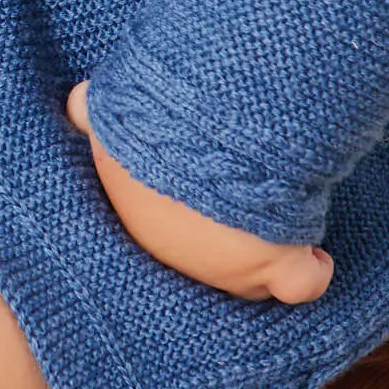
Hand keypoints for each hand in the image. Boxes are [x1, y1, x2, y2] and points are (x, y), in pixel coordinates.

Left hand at [66, 82, 332, 303]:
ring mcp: (226, 267)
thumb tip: (75, 104)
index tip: (191, 195)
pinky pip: (302, 283)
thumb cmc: (156, 111)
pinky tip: (313, 254)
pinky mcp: (276, 263)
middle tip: (234, 208)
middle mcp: (176, 255)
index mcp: (135, 219)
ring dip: (263, 249)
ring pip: (248, 281)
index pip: (152, 233)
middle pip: (200, 263)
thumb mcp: (111, 108)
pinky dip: (311, 269)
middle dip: (217, 238)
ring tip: (274, 222)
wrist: (206, 122)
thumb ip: (91, 113)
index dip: (174, 213)